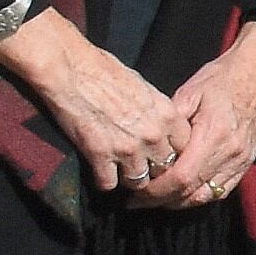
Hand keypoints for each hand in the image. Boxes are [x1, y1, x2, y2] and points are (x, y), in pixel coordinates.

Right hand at [0, 6, 190, 198]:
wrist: (71, 70)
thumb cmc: (104, 71)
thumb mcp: (144, 87)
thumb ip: (157, 111)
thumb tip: (161, 125)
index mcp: (167, 114)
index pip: (184, 147)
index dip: (172, 152)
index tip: (161, 153)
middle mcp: (153, 134)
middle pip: (164, 168)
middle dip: (154, 169)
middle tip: (141, 166)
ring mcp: (128, 148)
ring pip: (139, 181)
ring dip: (130, 178)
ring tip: (121, 172)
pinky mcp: (100, 156)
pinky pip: (109, 184)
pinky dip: (103, 181)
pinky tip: (100, 172)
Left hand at [139, 24, 255, 207]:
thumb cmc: (220, 79)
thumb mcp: (189, 92)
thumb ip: (170, 122)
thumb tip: (149, 147)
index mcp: (214, 134)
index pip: (182, 176)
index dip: (158, 190)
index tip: (136, 192)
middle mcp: (230, 153)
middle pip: (192, 192)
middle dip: (162, 200)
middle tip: (137, 200)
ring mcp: (240, 161)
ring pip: (206, 196)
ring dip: (179, 202)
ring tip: (156, 199)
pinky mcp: (246, 163)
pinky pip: (221, 191)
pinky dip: (199, 197)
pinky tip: (182, 194)